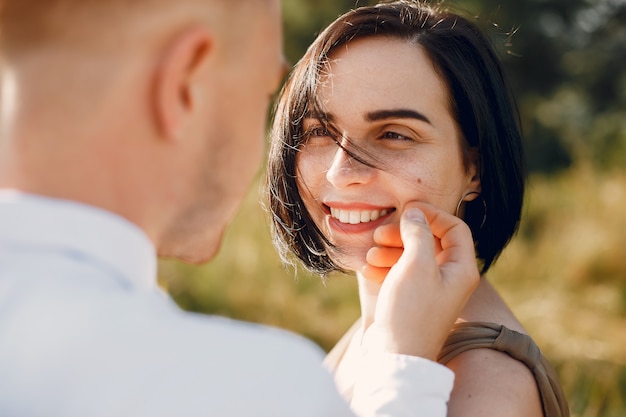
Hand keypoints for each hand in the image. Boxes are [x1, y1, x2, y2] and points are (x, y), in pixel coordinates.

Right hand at [361, 201, 479, 359]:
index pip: (455, 228)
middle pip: (431, 241)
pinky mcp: (413, 299)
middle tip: (381, 233)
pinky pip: (402, 273)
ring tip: (371, 254)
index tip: (407, 210)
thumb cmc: (411, 311)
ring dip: (391, 249)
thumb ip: (418, 234)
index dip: (432, 214)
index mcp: (461, 269)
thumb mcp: (416, 265)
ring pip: (413, 256)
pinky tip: (369, 269)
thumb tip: (415, 213)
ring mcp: (431, 289)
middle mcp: (450, 278)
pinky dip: (386, 266)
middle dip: (405, 233)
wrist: (396, 356)